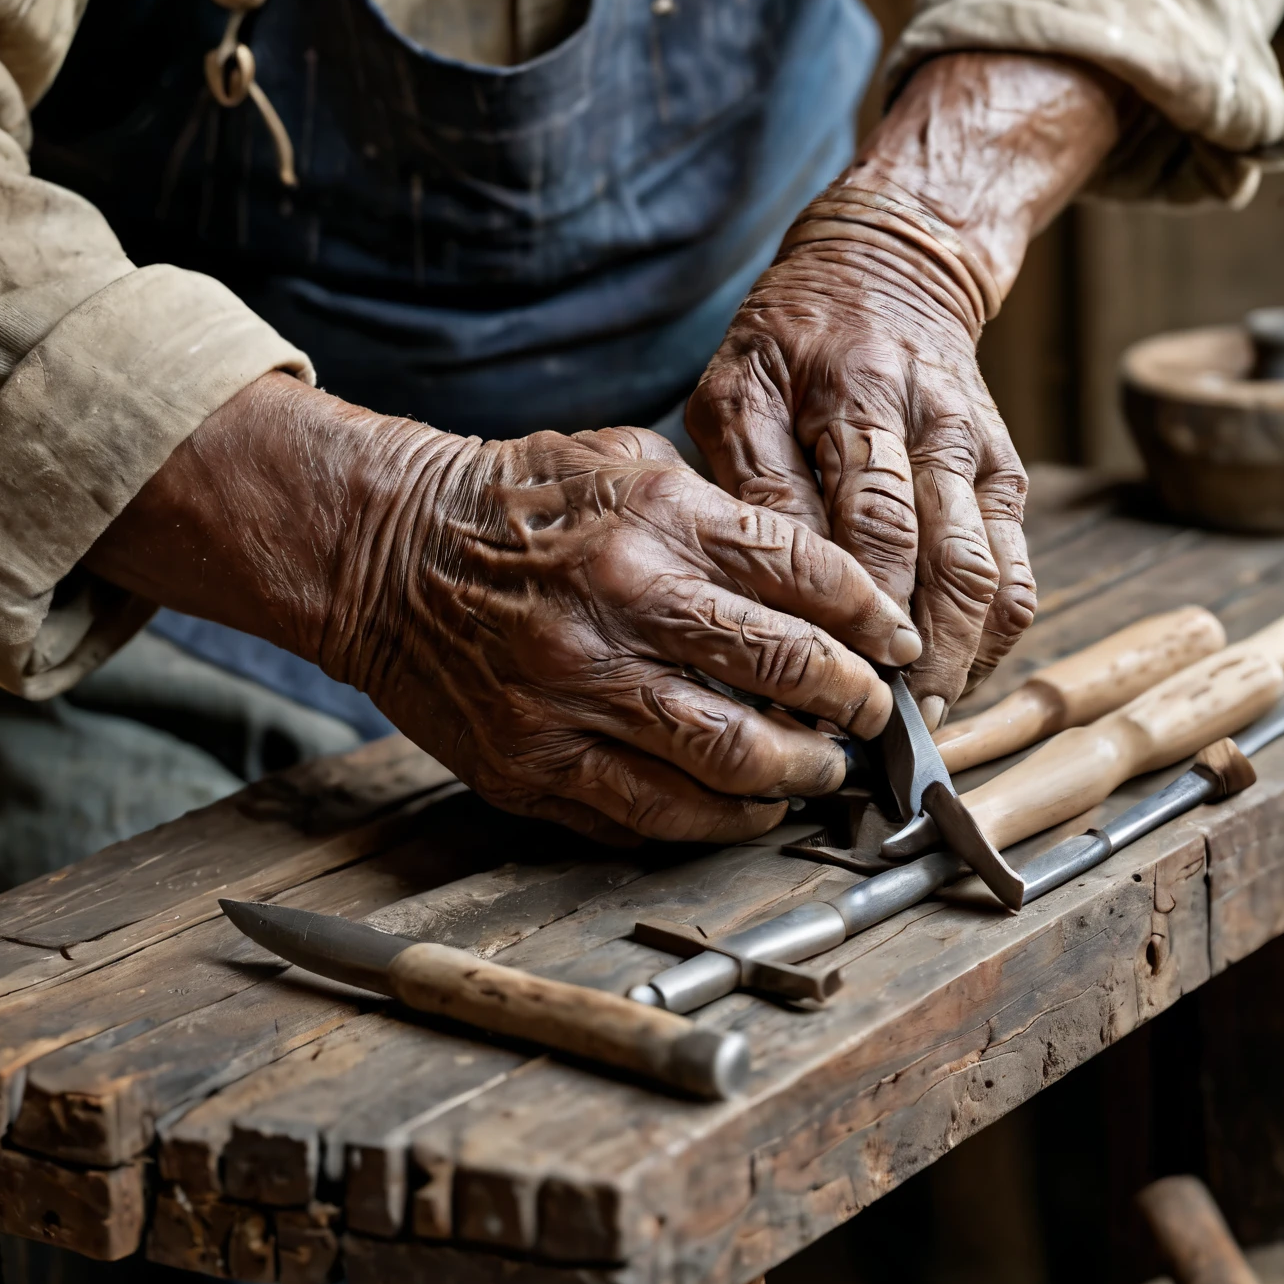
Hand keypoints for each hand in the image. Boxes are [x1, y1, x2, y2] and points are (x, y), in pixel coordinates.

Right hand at [89, 379, 917, 843]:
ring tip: (825, 770)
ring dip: (799, 774)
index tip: (898, 643)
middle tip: (877, 715)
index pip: (807, 576)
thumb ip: (723, 516)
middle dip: (854, 702)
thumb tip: (829, 583)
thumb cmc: (518, 503)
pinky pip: (652, 815)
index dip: (873, 618)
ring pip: (728, 761)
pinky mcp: (534, 765)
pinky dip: (720, 821)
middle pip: (783, 672)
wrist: (385, 553)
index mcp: (654, 520)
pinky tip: (751, 807)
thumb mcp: (627, 462)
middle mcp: (619, 608)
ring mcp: (573, 696)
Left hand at [688, 53, 1125, 718]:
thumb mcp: (735, 387)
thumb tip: (758, 593)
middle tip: (863, 730)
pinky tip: (949, 682)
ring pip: (988, 579)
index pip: (863, 528)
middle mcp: (929, 425)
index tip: (808, 687)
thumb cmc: (789, 345)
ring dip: (954, 662)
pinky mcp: (1007, 478)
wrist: (889, 269)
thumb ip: (747, 482)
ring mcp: (977, 454)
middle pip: (938, 564)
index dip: (843, 618)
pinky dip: (990, 642)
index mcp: (852, 396)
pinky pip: (1018, 576)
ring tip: (910, 724)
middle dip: (905, 660)